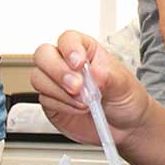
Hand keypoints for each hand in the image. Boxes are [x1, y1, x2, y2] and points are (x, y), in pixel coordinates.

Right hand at [30, 31, 151, 144]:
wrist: (124, 126)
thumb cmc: (125, 97)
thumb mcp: (123, 84)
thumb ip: (107, 77)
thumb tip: (93, 73)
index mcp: (85, 50)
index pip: (68, 39)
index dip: (69, 49)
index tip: (79, 64)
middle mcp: (66, 63)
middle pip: (43, 55)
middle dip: (58, 71)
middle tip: (77, 87)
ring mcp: (56, 83)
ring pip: (39, 78)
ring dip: (60, 92)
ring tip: (84, 102)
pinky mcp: (51, 102)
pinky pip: (45, 99)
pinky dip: (62, 106)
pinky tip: (79, 109)